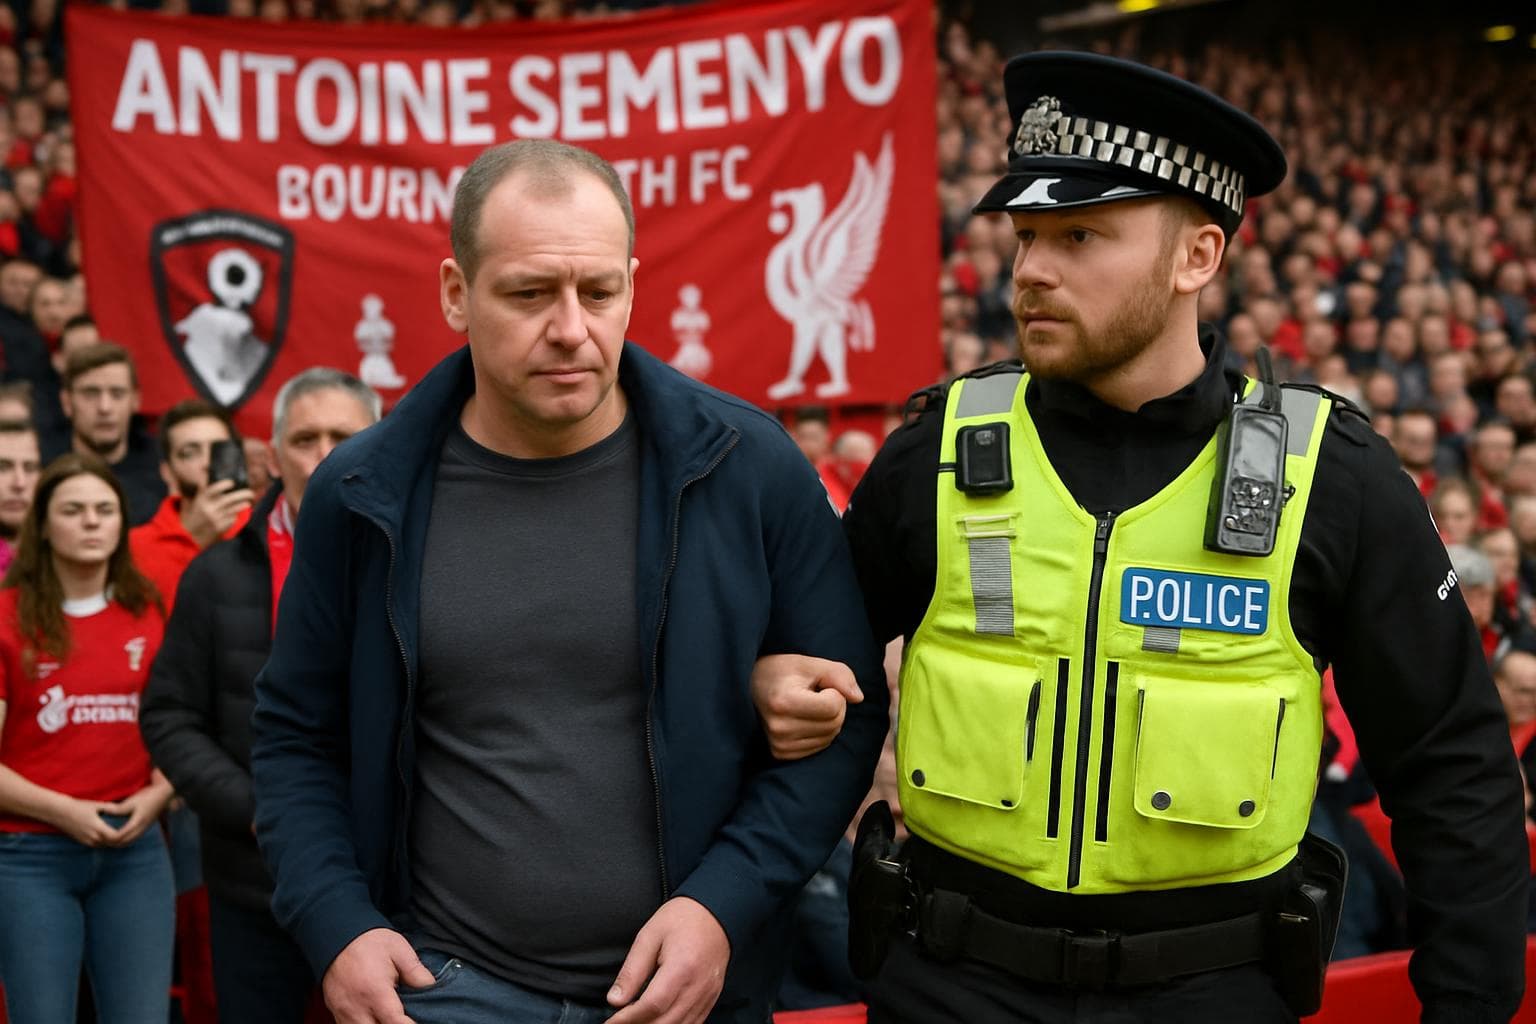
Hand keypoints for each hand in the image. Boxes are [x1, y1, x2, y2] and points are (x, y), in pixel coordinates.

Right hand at [50, 797, 125, 846]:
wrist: (60, 813)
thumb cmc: (79, 806)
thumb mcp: (97, 805)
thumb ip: (111, 808)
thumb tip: (124, 809)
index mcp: (97, 828)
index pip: (116, 837)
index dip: (125, 834)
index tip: (132, 829)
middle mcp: (92, 837)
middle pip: (112, 843)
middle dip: (123, 839)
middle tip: (134, 834)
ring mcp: (87, 841)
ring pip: (105, 845)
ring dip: (115, 842)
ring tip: (126, 835)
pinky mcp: (83, 842)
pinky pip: (99, 845)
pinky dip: (107, 842)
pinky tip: (113, 836)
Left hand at [105, 782, 172, 845]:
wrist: (164, 795)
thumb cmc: (148, 796)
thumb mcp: (132, 801)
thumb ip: (118, 808)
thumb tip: (104, 811)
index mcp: (137, 822)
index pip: (120, 835)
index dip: (109, 837)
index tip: (98, 834)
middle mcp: (141, 828)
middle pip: (124, 842)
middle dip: (111, 843)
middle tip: (99, 840)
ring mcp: (144, 829)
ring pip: (129, 842)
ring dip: (118, 843)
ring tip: (107, 840)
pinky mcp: (145, 827)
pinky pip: (133, 838)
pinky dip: (124, 840)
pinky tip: (118, 837)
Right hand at [182, 478, 255, 548]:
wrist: (188, 536)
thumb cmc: (192, 514)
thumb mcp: (193, 500)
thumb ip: (201, 487)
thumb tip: (205, 468)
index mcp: (201, 500)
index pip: (213, 490)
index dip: (223, 485)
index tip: (232, 482)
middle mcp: (209, 509)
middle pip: (230, 499)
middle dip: (243, 495)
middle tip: (251, 493)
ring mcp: (216, 520)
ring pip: (234, 509)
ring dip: (243, 505)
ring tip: (248, 502)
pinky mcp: (220, 528)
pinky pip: (232, 519)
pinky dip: (234, 516)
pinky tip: (235, 514)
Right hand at [322, 928, 433, 1023]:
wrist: (337, 934)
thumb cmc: (370, 941)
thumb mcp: (398, 949)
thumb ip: (416, 971)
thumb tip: (431, 986)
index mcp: (375, 992)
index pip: (395, 1022)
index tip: (418, 1020)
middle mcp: (357, 1007)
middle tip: (404, 1017)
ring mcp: (343, 1012)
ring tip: (389, 1016)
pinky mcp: (335, 1011)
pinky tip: (375, 1017)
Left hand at [607, 897, 729, 1023]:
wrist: (717, 912)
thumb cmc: (683, 918)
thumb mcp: (650, 936)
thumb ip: (632, 970)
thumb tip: (615, 999)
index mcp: (681, 968)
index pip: (652, 1005)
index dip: (628, 1019)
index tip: (611, 1021)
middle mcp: (697, 987)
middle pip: (665, 1022)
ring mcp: (707, 995)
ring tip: (636, 1023)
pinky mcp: (711, 998)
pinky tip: (658, 1022)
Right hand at [750, 654, 861, 759]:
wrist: (748, 687)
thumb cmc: (783, 672)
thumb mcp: (810, 664)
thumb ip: (839, 675)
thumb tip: (859, 699)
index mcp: (784, 702)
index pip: (834, 707)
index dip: (834, 691)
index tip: (817, 683)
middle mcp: (779, 728)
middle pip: (834, 724)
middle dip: (835, 706)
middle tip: (813, 694)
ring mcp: (779, 745)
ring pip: (830, 737)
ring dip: (828, 720)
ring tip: (805, 705)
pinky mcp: (781, 754)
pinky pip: (820, 747)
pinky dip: (819, 732)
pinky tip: (802, 719)